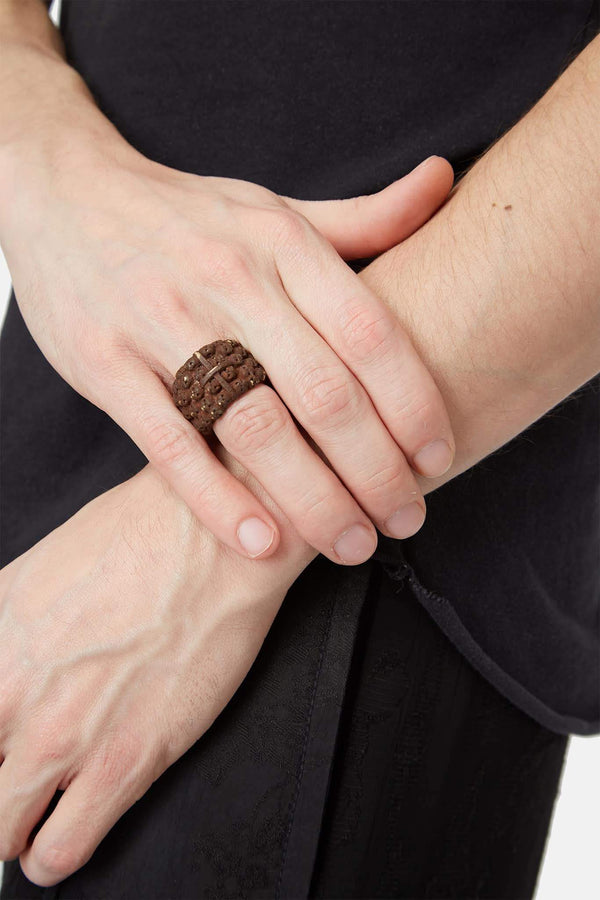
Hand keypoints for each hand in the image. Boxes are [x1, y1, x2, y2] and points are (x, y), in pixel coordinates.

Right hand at [0, 137, 454, 564]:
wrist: (67, 196)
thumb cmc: (191, 218)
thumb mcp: (277, 208)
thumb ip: (365, 216)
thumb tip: (445, 183)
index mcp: (282, 244)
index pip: (370, 333)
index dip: (415, 404)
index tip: (439, 459)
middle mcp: (230, 281)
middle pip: (324, 392)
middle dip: (378, 470)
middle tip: (408, 519)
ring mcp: (163, 322)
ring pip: (255, 425)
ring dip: (314, 498)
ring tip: (352, 543)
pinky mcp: (106, 364)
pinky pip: (170, 444)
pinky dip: (218, 499)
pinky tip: (262, 541)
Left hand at [0, 459, 315, 886]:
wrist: (218, 540)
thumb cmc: (142, 535)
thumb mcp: (38, 568)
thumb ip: (3, 626)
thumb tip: (0, 657)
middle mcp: (14, 694)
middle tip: (4, 783)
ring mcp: (64, 735)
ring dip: (8, 833)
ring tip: (23, 825)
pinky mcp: (125, 764)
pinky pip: (61, 850)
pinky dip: (52, 856)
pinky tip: (61, 839)